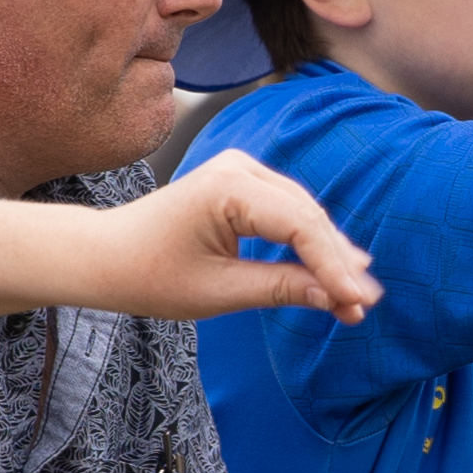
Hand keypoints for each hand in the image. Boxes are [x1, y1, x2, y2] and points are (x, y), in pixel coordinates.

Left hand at [94, 160, 382, 327]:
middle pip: (308, 216)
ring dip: (329, 254)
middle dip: (338, 263)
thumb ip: (281, 289)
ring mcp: (241, 171)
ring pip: (303, 213)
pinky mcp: (242, 183)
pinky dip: (309, 243)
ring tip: (359, 294)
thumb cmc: (150, 274)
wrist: (106, 255)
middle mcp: (239, 167)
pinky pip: (288, 212)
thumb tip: (337, 299)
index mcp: (227, 188)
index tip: (357, 303)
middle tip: (366, 305)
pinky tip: (336, 269)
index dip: (333, 266)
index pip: (300, 225)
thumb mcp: (219, 292)